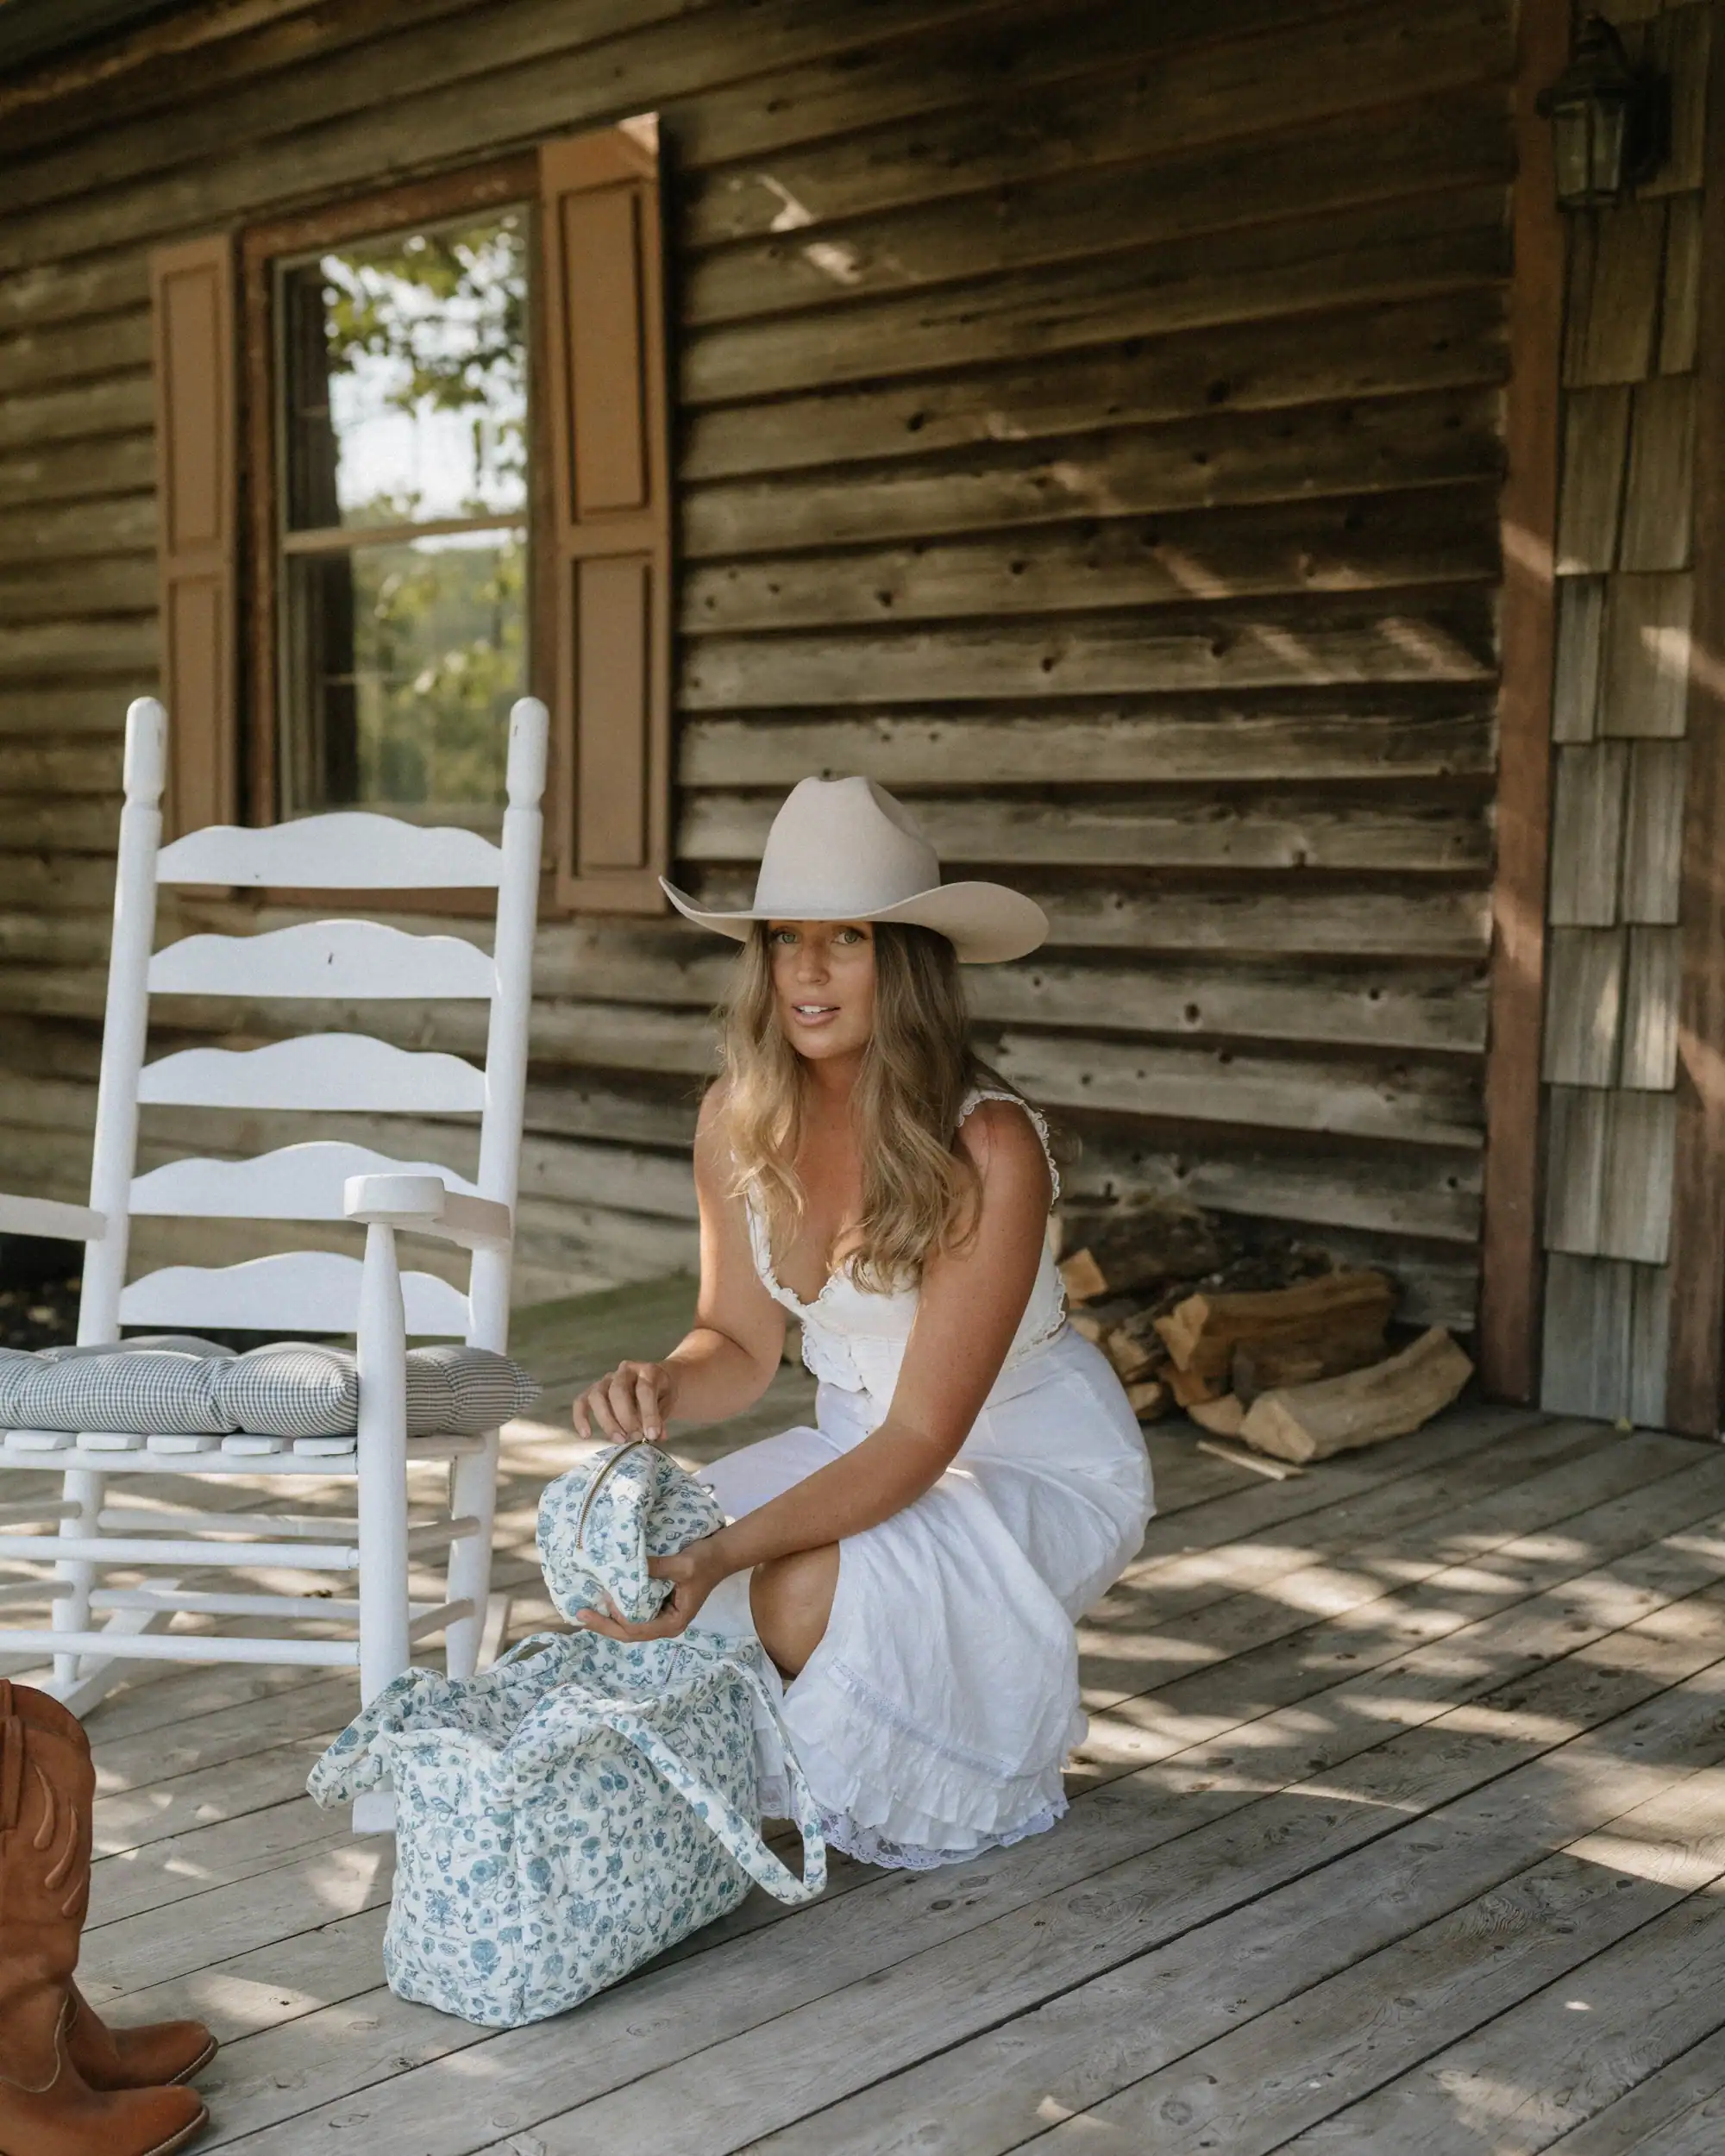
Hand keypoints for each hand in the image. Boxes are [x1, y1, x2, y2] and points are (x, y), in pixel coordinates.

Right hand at [572, 1358, 678, 1443]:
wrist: (657, 1383)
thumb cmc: (661, 1394)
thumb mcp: (667, 1404)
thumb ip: (660, 1418)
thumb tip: (655, 1436)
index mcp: (647, 1371)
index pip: (645, 1389)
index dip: (648, 1414)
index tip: (652, 1435)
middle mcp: (625, 1371)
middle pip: (618, 1391)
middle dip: (626, 1418)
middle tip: (635, 1438)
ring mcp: (607, 1379)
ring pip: (598, 1395)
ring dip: (607, 1420)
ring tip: (619, 1440)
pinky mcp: (594, 1390)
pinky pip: (581, 1401)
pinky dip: (580, 1418)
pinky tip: (586, 1435)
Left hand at [574, 1536, 730, 1642]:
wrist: (720, 1554)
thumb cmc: (704, 1561)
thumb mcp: (682, 1565)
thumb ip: (657, 1568)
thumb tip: (626, 1567)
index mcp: (672, 1623)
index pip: (637, 1629)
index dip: (616, 1619)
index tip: (603, 1600)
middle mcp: (664, 1625)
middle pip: (628, 1633)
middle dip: (604, 1626)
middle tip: (579, 1614)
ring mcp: (660, 1617)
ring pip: (628, 1626)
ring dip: (607, 1619)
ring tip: (584, 1610)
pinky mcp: (657, 1606)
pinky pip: (633, 1613)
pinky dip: (617, 1609)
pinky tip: (602, 1600)